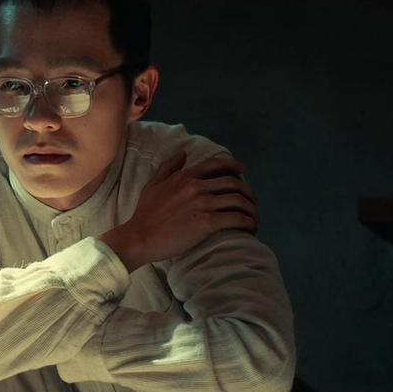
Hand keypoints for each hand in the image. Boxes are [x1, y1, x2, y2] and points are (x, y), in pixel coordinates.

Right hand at [98, 151, 259, 273]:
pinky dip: (247, 223)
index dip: (234, 166)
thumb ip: (168, 168)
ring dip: (251, 210)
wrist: (138, 238)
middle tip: (254, 202)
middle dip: (248, 192)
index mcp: (185, 177)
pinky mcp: (206, 222)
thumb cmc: (143, 216)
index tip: (244, 171)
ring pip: (238, 200)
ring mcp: (202, 203)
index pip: (216, 165)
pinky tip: (250, 229)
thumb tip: (183, 153)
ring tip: (254, 219)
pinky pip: (236, 218)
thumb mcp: (153, 186)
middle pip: (233, 183)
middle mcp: (196, 186)